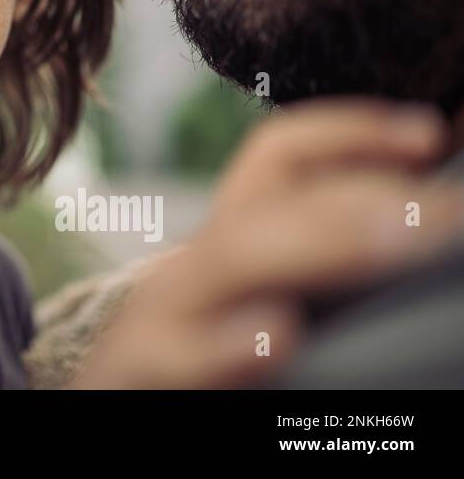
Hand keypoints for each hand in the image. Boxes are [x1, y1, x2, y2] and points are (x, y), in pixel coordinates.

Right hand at [69, 98, 463, 388]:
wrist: (107, 406)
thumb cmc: (192, 358)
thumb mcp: (251, 298)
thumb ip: (314, 260)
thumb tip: (416, 212)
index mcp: (227, 242)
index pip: (280, 155)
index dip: (351, 130)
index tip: (429, 131)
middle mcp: (194, 267)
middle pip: (269, 201)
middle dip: (359, 191)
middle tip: (440, 205)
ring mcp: (165, 317)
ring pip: (232, 257)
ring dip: (321, 240)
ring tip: (397, 237)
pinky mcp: (145, 371)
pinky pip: (181, 355)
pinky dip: (228, 344)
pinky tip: (277, 335)